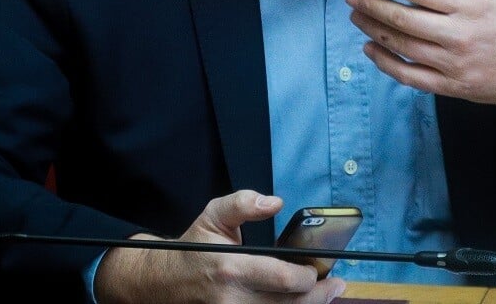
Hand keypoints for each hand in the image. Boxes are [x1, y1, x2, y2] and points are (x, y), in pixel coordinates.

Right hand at [94, 190, 345, 303]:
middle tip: (336, 285)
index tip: (321, 269)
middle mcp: (232, 298)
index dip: (308, 278)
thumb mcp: (213, 216)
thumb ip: (243, 203)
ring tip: (326, 296)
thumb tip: (276, 202)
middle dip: (318, 297)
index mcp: (231, 268)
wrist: (159, 282)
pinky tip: (299, 303)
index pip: (282, 280)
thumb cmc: (191, 249)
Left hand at [346, 0, 495, 104]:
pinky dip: (386, 64)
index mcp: (472, 4)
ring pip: (403, 48)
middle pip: (405, 21)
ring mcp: (454, 64)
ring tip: (356, 15)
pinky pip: (411, 77)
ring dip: (374, 32)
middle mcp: (459, 35)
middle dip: (373, 6)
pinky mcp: (452, 86)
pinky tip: (370, 50)